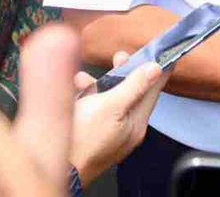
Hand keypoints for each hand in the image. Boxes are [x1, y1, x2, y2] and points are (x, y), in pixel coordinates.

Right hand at [69, 51, 167, 186]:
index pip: (153, 91)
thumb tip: (155, 69)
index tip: (163, 53)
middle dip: (123, 72)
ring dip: (97, 83)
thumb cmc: (82, 141)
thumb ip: (134, 87)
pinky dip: (85, 96)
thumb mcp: (111, 107)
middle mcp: (124, 127)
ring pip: (108, 98)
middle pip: (131, 92)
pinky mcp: (88, 130)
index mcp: (136, 123)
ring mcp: (106, 129)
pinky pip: (92, 107)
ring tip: (82, 79)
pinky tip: (74, 90)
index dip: (157, 70)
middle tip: (119, 57)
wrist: (56, 165)